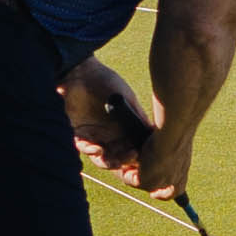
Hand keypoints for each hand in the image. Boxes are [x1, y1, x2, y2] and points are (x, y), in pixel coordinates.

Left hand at [61, 57, 158, 185]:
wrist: (83, 72)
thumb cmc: (107, 82)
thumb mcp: (127, 99)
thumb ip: (138, 116)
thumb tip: (156, 132)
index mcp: (124, 130)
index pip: (133, 149)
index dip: (139, 157)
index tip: (146, 157)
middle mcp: (110, 137)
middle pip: (119, 158)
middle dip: (126, 161)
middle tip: (133, 157)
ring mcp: (95, 137)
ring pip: (102, 158)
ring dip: (110, 162)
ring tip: (116, 160)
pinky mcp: (79, 133)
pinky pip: (84, 147)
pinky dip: (91, 151)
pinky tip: (97, 149)